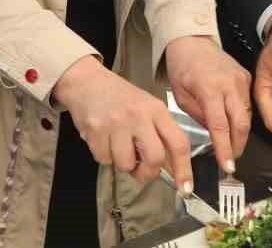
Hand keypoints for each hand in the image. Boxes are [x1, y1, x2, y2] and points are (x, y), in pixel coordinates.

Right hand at [53, 56, 194, 189]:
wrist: (87, 82)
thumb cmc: (120, 97)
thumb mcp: (147, 108)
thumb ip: (160, 134)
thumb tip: (171, 167)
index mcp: (157, 110)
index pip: (179, 143)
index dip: (184, 169)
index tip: (185, 188)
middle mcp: (139, 116)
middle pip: (154, 159)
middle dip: (147, 173)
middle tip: (140, 169)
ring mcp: (117, 124)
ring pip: (126, 164)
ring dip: (122, 163)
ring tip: (118, 146)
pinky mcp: (96, 131)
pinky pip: (104, 160)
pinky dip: (104, 155)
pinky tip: (104, 139)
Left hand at [164, 36, 251, 174]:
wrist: (192, 41)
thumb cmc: (182, 68)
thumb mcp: (181, 96)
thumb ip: (199, 116)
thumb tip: (215, 135)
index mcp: (209, 88)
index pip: (220, 126)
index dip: (225, 149)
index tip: (227, 166)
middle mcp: (229, 83)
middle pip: (241, 123)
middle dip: (238, 146)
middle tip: (231, 160)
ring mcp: (241, 79)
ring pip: (247, 115)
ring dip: (241, 133)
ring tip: (231, 146)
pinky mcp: (247, 76)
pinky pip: (248, 104)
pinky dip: (242, 117)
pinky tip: (234, 125)